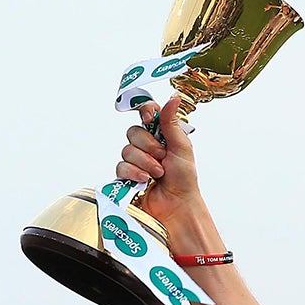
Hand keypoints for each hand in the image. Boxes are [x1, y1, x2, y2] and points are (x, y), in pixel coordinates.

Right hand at [117, 97, 207, 240]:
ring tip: (158, 174)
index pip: (146, 113)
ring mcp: (135, 161)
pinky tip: (144, 180)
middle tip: (162, 158)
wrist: (176, 206)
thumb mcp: (181, 147)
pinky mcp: (126, 177)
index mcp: (160, 135)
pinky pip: (121, 167)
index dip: (145, 113)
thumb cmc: (184, 180)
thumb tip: (173, 98)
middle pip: (133, 132)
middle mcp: (146, 146)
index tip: (150, 119)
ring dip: (144, 163)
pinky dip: (134, 173)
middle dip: (148, 146)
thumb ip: (172, 123)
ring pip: (126, 150)